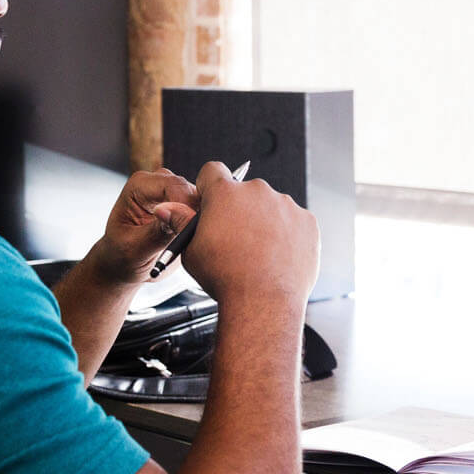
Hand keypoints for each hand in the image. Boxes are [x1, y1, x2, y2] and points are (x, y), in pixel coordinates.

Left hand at [84, 169, 198, 283]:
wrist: (124, 266)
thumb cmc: (121, 256)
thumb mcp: (134, 248)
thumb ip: (156, 232)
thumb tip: (176, 216)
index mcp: (139, 186)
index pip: (172, 186)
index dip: (185, 207)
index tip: (190, 229)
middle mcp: (159, 183)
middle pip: (191, 190)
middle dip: (195, 215)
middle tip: (194, 240)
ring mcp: (175, 193)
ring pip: (202, 201)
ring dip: (201, 222)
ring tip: (192, 244)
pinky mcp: (188, 206)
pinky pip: (206, 212)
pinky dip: (204, 227)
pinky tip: (196, 242)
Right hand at [181, 160, 318, 306]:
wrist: (263, 302)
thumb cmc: (226, 278)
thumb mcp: (191, 250)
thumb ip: (182, 224)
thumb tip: (166, 208)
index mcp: (224, 194)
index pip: (212, 170)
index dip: (209, 186)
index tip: (211, 202)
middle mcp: (257, 191)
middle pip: (244, 191)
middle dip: (239, 209)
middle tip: (235, 238)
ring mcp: (285, 204)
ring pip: (271, 206)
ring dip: (264, 222)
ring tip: (258, 253)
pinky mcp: (306, 221)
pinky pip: (294, 221)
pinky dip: (287, 235)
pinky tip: (277, 257)